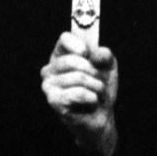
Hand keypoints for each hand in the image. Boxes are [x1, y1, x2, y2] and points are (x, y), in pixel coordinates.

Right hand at [40, 31, 119, 155]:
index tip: (89, 55)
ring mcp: (48, 86)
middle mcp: (49, 70)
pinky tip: (92, 102)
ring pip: (78, 77)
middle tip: (98, 81)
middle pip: (72, 60)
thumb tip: (95, 54)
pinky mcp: (53, 101)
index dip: (79, 45)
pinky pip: (77, 93)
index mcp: (60, 56)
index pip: (64, 39)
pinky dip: (91, 97)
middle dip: (93, 72)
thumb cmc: (100, 89)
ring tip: (96, 94)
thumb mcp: (108, 67)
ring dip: (96, 86)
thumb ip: (105, 55)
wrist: (101, 116)